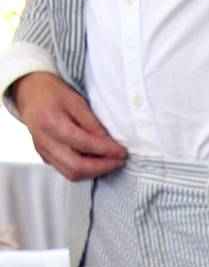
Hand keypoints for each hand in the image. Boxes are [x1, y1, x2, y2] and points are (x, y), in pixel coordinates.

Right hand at [11, 72, 127, 180]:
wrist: (29, 93)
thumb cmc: (52, 93)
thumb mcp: (76, 101)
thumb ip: (92, 123)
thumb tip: (110, 143)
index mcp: (50, 123)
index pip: (83, 144)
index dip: (106, 151)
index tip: (122, 152)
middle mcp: (44, 141)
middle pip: (76, 166)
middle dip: (102, 167)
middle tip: (120, 161)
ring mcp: (42, 150)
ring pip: (71, 173)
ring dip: (94, 172)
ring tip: (111, 162)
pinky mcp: (44, 155)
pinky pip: (66, 170)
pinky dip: (84, 169)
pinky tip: (97, 161)